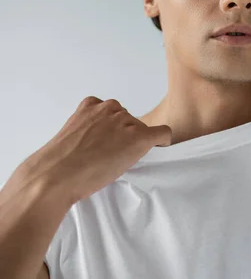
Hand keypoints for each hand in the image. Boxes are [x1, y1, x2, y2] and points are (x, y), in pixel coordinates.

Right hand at [19, 96, 171, 204]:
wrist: (59, 174)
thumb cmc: (59, 162)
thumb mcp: (70, 135)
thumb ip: (86, 130)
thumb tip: (95, 143)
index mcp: (91, 105)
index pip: (111, 112)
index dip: (111, 130)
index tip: (107, 143)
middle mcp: (111, 109)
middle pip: (127, 120)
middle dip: (124, 135)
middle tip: (112, 156)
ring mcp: (125, 122)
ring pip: (141, 129)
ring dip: (136, 141)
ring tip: (122, 161)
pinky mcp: (139, 137)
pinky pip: (162, 133)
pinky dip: (163, 141)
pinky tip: (159, 149)